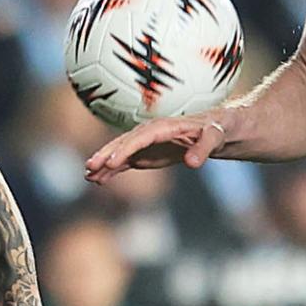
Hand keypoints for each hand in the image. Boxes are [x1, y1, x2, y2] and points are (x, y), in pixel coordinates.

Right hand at [84, 113, 226, 184]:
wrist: (217, 129)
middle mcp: (151, 133)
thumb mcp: (216, 136)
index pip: (141, 138)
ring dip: (104, 163)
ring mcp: (146, 144)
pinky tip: (98, 180)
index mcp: (165, 126)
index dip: (125, 149)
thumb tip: (192, 163)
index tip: (111, 162)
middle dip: (106, 154)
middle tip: (89, 168)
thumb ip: (205, 147)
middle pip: (125, 143)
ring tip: (88, 176)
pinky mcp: (146, 154)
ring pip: (120, 153)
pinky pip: (125, 162)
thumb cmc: (218, 129)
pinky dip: (111, 170)